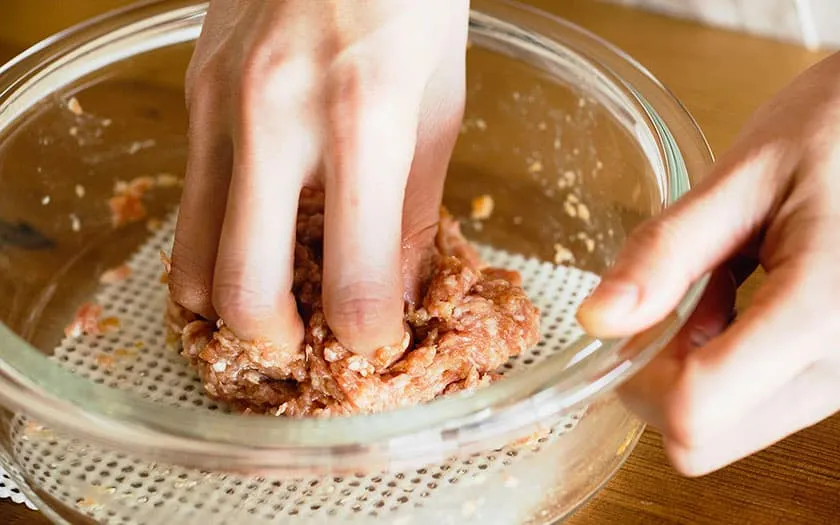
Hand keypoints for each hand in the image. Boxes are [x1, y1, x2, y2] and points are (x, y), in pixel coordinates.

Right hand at [168, 0, 468, 355]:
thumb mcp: (438, 107)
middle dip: (274, 341)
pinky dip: (219, 242)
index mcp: (362, 122)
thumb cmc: (409, 2)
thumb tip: (399, 289)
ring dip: (231, 299)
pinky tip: (258, 232)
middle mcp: (274, 119)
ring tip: (274, 295)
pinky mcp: (191, 96)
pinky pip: (191, 202)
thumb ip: (416, 210)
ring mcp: (218, 107)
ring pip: (190, 257)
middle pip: (239, 289)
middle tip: (304, 340)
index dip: (366, 336)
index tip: (374, 339)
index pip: (354, 281)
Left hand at [577, 52, 839, 475]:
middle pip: (702, 438)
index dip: (636, 372)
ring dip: (693, 370)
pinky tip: (741, 298)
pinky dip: (726, 367)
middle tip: (677, 291)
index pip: (693, 412)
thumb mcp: (746, 174)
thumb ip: (667, 252)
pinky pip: (757, 408)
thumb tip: (595, 322)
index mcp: (823, 313)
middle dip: (659, 374)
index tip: (637, 310)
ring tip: (720, 282)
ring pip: (726, 430)